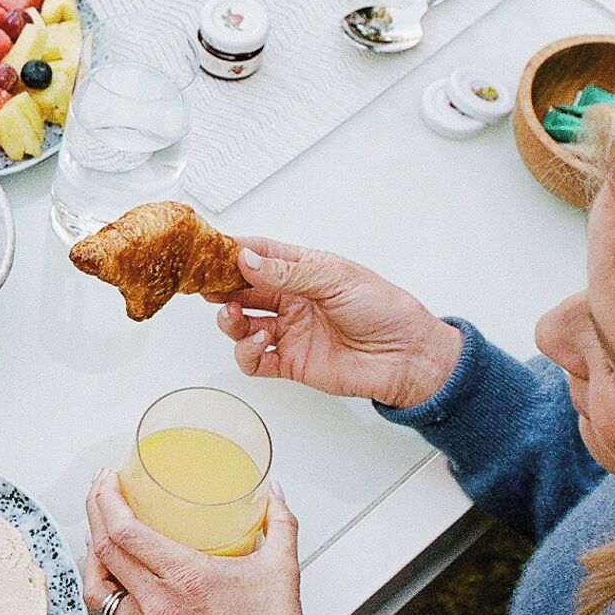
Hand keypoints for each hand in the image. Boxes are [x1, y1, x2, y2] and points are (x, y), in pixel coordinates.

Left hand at [82, 471, 304, 614]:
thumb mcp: (282, 569)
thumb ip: (281, 523)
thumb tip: (274, 494)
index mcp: (187, 577)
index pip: (126, 531)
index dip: (107, 499)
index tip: (108, 479)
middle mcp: (160, 601)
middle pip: (104, 548)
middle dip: (95, 510)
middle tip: (100, 488)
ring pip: (98, 583)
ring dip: (91, 549)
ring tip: (97, 527)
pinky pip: (111, 610)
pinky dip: (103, 584)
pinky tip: (110, 570)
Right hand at [210, 238, 459, 409]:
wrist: (408, 357)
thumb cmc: (385, 311)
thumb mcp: (335, 279)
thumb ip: (287, 273)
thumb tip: (246, 260)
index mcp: (305, 270)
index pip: (260, 254)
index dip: (233, 251)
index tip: (209, 252)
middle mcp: (293, 299)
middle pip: (243, 289)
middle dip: (221, 287)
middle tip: (206, 286)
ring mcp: (290, 331)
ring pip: (242, 325)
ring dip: (230, 320)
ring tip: (234, 316)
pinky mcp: (291, 362)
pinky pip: (254, 360)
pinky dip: (247, 352)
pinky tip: (261, 341)